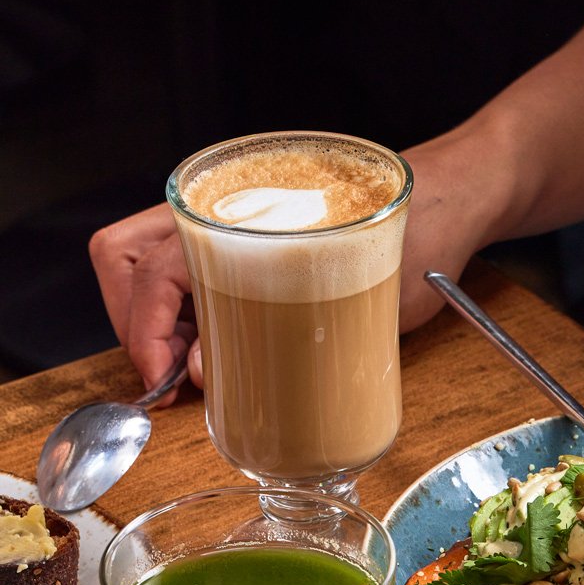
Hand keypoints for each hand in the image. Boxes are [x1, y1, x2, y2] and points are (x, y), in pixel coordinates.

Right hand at [88, 137, 498, 389]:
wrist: (457, 204)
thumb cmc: (422, 239)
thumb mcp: (365, 297)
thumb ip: (283, 334)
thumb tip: (204, 371)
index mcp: (243, 205)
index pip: (148, 265)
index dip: (144, 329)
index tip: (162, 379)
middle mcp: (225, 206)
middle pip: (125, 257)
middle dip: (134, 322)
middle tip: (167, 379)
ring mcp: (233, 223)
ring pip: (149, 266)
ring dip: (157, 322)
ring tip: (194, 373)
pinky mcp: (251, 246)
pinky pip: (191, 276)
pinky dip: (187, 318)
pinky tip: (218, 357)